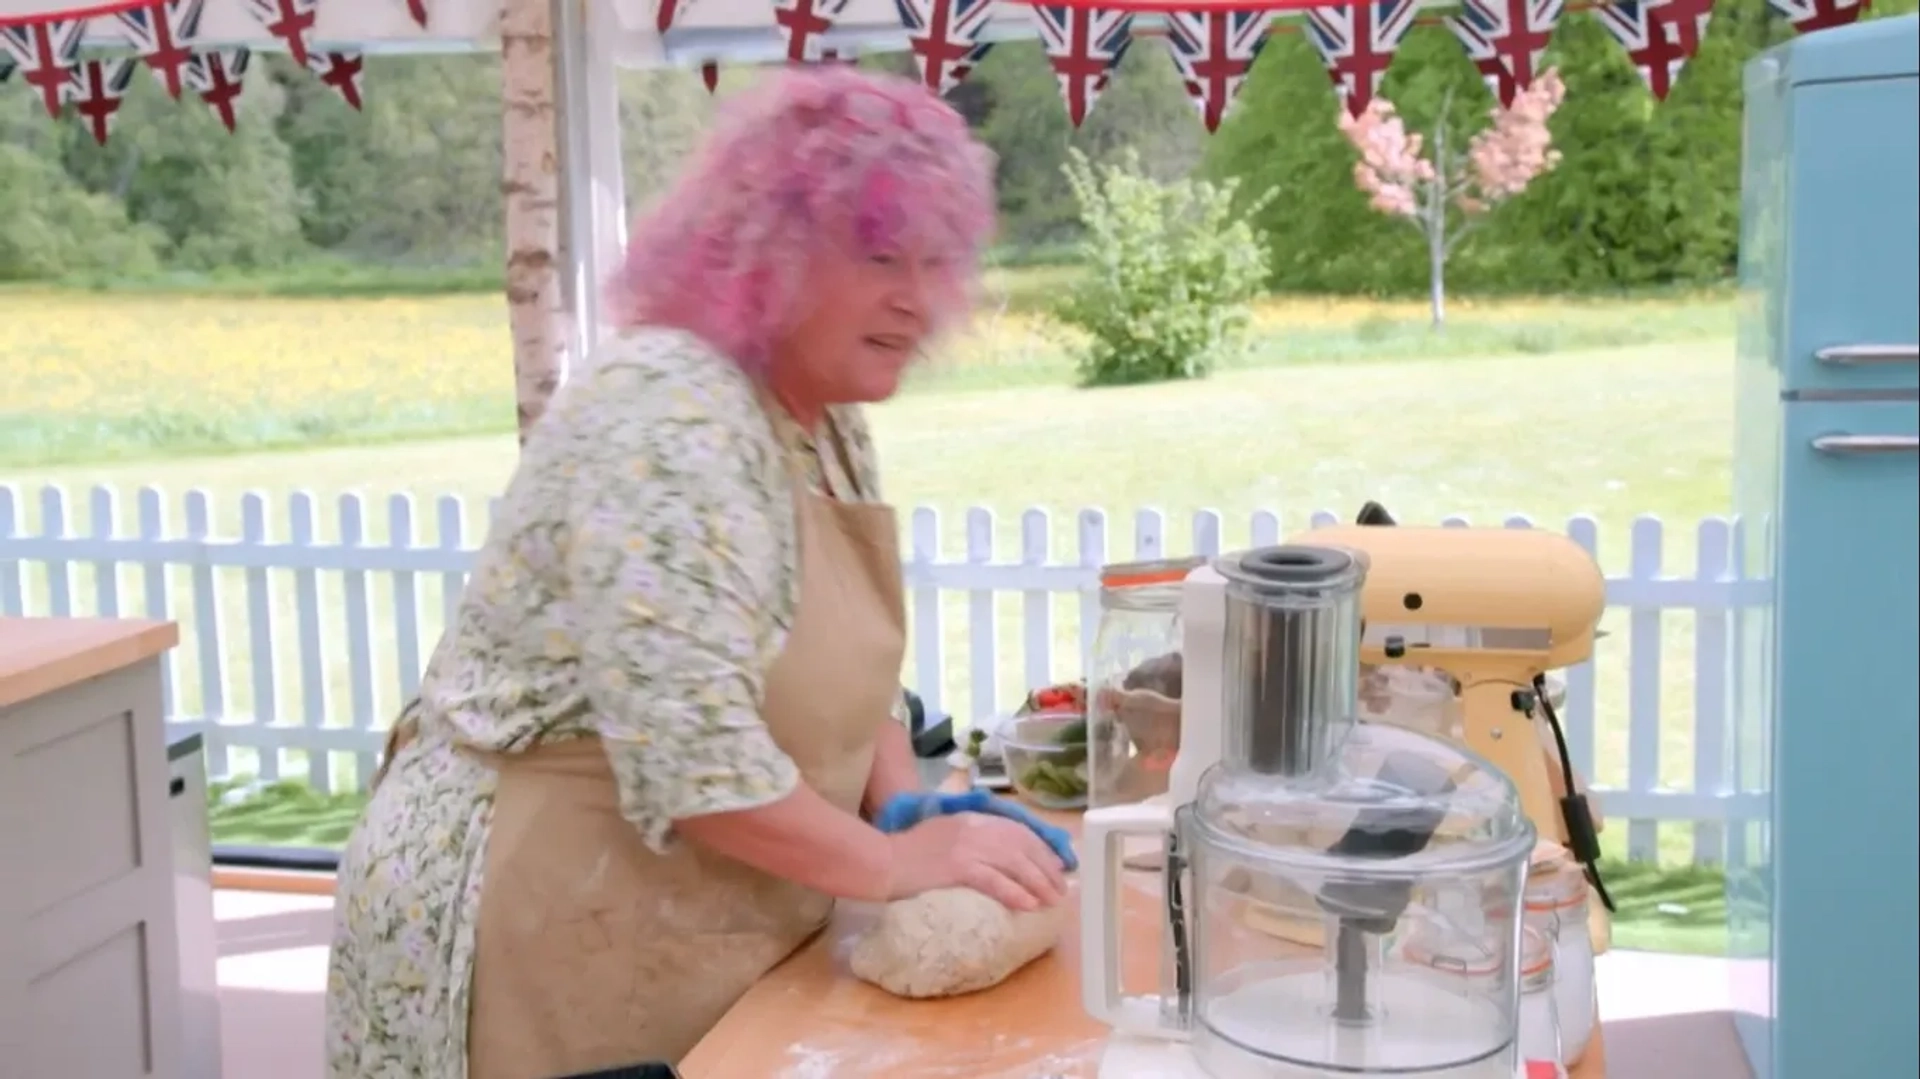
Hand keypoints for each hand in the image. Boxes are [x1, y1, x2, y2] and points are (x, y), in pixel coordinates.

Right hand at [883, 812, 1070, 912]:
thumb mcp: (944, 833)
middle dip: (1046, 868)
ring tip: (1052, 901)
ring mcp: (967, 846)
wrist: (882, 861)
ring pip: (1014, 863)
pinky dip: (1014, 893)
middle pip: (1022, 846)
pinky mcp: (958, 867)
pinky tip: (1028, 905)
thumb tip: (997, 855)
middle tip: (1060, 889)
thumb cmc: (909, 852)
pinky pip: (994, 881)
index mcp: (972, 819)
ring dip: (1038, 883)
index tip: (1055, 866)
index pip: (1017, 830)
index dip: (1041, 848)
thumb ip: (969, 836)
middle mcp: (974, 828)